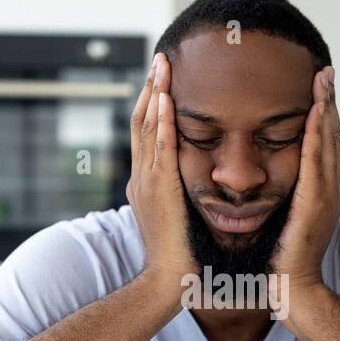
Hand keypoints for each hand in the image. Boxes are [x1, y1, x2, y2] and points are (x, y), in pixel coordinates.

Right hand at [126, 53, 194, 297]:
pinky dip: (160, 122)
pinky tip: (165, 99)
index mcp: (147, 183)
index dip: (153, 103)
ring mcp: (146, 183)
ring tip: (162, 65)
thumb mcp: (179, 218)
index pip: (147, 133)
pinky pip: (159, 149)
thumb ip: (183, 198)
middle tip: (160, 58)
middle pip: (141, 122)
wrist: (167, 282)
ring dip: (153, 94)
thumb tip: (198, 187)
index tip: (163, 79)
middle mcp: (141, 177)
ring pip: (146, 128)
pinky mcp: (158, 191)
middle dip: (150, 88)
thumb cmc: (180, 256)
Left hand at [272, 65, 339, 293]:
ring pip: (329, 144)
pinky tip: (316, 112)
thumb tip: (273, 187)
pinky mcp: (316, 204)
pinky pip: (316, 162)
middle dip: (330, 103)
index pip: (324, 146)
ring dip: (327, 109)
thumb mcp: (285, 223)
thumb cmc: (282, 263)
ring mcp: (326, 197)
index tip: (319, 90)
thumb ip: (285, 203)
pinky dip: (318, 135)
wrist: (294, 291)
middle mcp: (329, 191)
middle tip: (326, 72)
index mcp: (321, 194)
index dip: (324, 117)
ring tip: (323, 80)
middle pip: (332, 137)